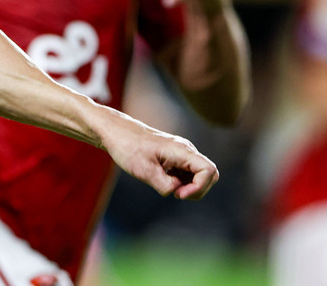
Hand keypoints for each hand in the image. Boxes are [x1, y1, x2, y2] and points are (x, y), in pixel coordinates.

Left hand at [100, 111, 218, 199]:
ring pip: (199, 176)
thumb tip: (177, 191)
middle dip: (196, 190)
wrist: (116, 132)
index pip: (209, 171)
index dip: (200, 187)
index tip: (178, 194)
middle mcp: (186, 150)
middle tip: (174, 193)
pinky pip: (187, 174)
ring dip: (188, 187)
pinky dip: (180, 183)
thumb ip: (163, 183)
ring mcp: (182, 153)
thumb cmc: (128, 147)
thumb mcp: (143, 169)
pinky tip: (162, 180)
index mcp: (181, 150)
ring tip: (165, 185)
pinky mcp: (175, 157)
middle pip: (209, 175)